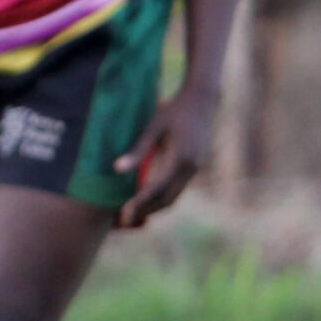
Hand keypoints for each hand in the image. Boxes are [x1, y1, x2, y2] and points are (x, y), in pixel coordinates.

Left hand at [114, 85, 219, 227]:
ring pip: (174, 196)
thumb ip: (137, 150)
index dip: (139, 203)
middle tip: (125, 219)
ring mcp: (196, 168)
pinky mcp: (196, 166)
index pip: (156, 189)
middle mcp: (191, 167)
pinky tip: (147, 197)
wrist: (203, 100)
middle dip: (146, 211)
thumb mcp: (153, 127)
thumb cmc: (174, 110)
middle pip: (167, 199)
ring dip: (154, 206)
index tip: (123, 212)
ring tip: (133, 213)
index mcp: (180, 158)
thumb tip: (116, 170)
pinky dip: (162, 196)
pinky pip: (178, 188)